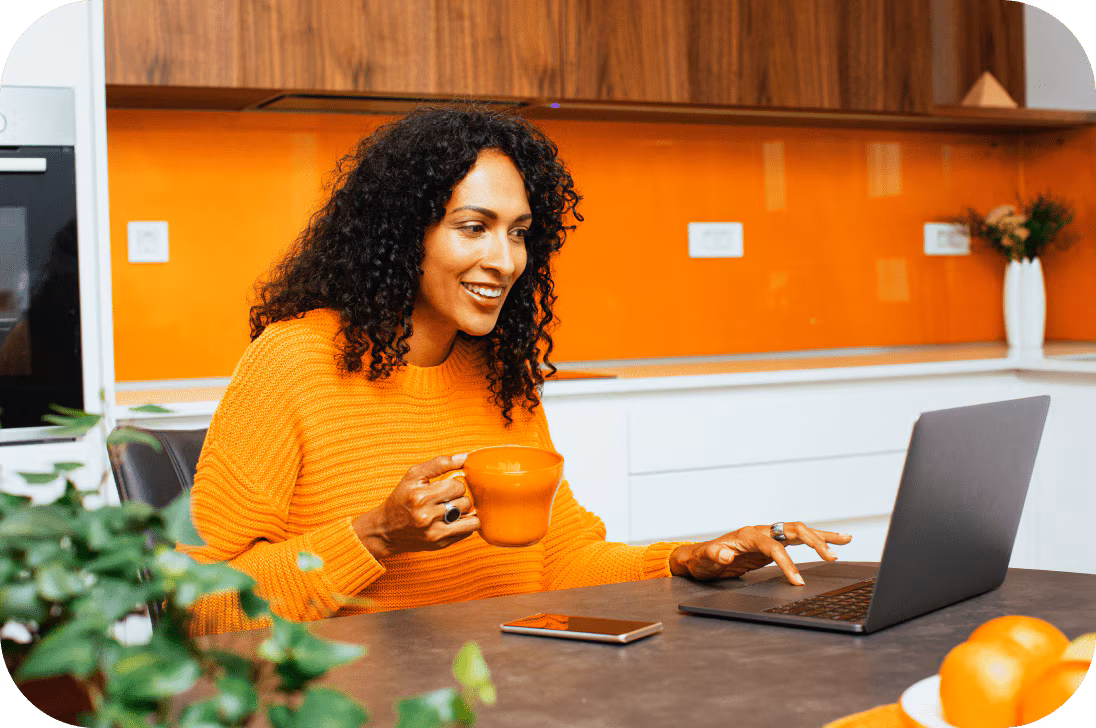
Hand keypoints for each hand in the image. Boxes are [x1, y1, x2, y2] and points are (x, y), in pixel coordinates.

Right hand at [352, 454, 479, 558]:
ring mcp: (434, 533)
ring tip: (455, 509)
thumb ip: (439, 463)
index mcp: (420, 496)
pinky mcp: (439, 544)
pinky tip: (453, 520)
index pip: (457, 486)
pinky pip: (468, 532)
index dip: (455, 484)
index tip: (447, 487)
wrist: (386, 529)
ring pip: (471, 520)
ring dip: (466, 513)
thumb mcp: (414, 475)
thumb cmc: (402, 498)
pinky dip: (465, 525)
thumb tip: (464, 458)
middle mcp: (426, 516)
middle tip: (449, 499)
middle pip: (465, 502)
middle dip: (460, 498)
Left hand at [668, 522, 852, 584]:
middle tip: (831, 556)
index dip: (787, 563)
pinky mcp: (773, 544)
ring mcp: (769, 536)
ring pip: (800, 531)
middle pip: (793, 530)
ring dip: (822, 536)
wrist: (700, 558)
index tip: (798, 580)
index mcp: (748, 535)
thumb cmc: (703, 559)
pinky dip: (816, 540)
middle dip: (813, 542)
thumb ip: (715, 557)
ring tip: (846, 540)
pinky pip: (798, 540)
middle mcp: (761, 532)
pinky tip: (833, 543)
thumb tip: (726, 556)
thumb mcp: (704, 560)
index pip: (774, 547)